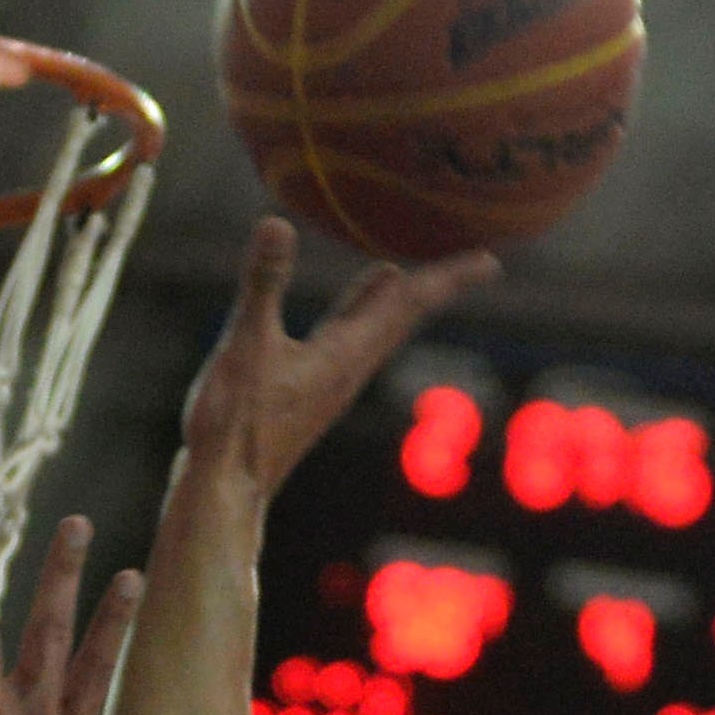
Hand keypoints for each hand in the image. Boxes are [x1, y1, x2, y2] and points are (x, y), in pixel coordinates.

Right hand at [170, 219, 496, 502]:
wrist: (224, 491)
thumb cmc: (235, 424)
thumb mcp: (245, 344)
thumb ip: (263, 284)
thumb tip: (276, 224)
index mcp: (345, 355)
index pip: (408, 305)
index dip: (447, 278)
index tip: (490, 261)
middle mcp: (347, 370)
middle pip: (402, 318)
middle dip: (435, 286)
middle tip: (474, 264)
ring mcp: (329, 384)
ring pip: (374, 332)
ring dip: (395, 301)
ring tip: (404, 276)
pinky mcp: (308, 392)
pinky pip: (348, 343)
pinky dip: (359, 316)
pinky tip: (349, 313)